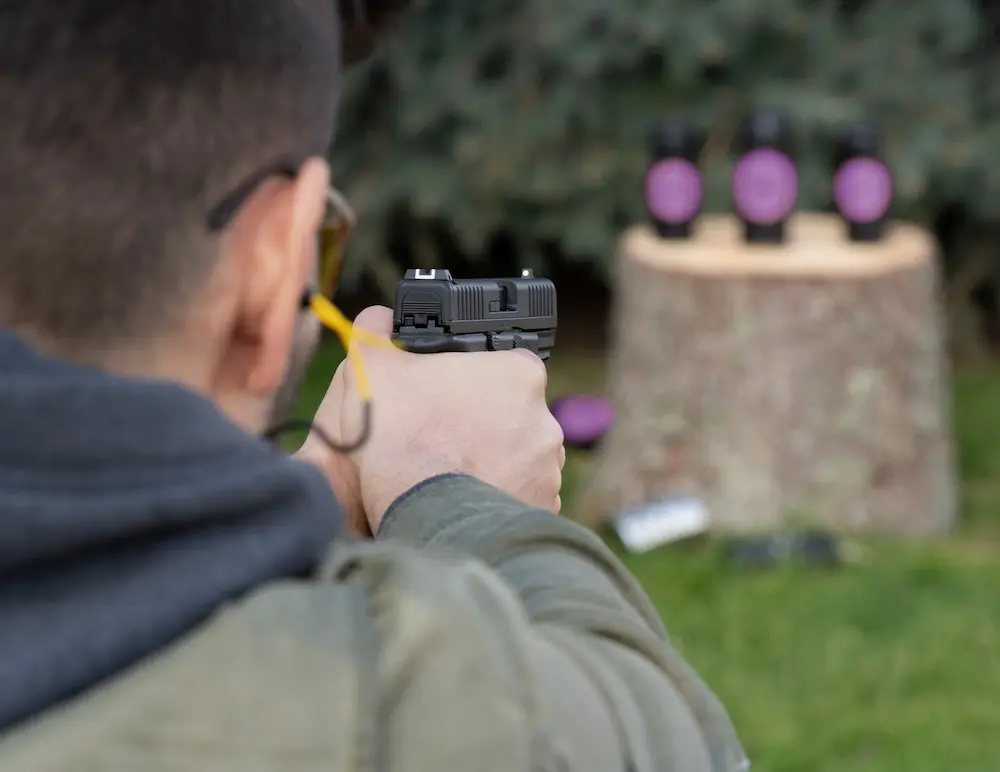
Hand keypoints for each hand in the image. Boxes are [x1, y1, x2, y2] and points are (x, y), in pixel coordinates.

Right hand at [307, 305, 564, 533]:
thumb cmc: (401, 436)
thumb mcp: (372, 366)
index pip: (504, 365)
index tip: (445, 395)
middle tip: (443, 435)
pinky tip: (464, 500)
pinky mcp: (542, 508)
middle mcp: (546, 420)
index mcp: (521, 374)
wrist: (420, 511)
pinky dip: (496, 497)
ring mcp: (547, 469)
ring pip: (516, 458)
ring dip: (491, 462)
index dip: (470, 378)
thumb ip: (377, 331)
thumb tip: (380, 319)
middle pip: (511, 414)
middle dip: (481, 423)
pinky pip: (519, 498)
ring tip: (450, 472)